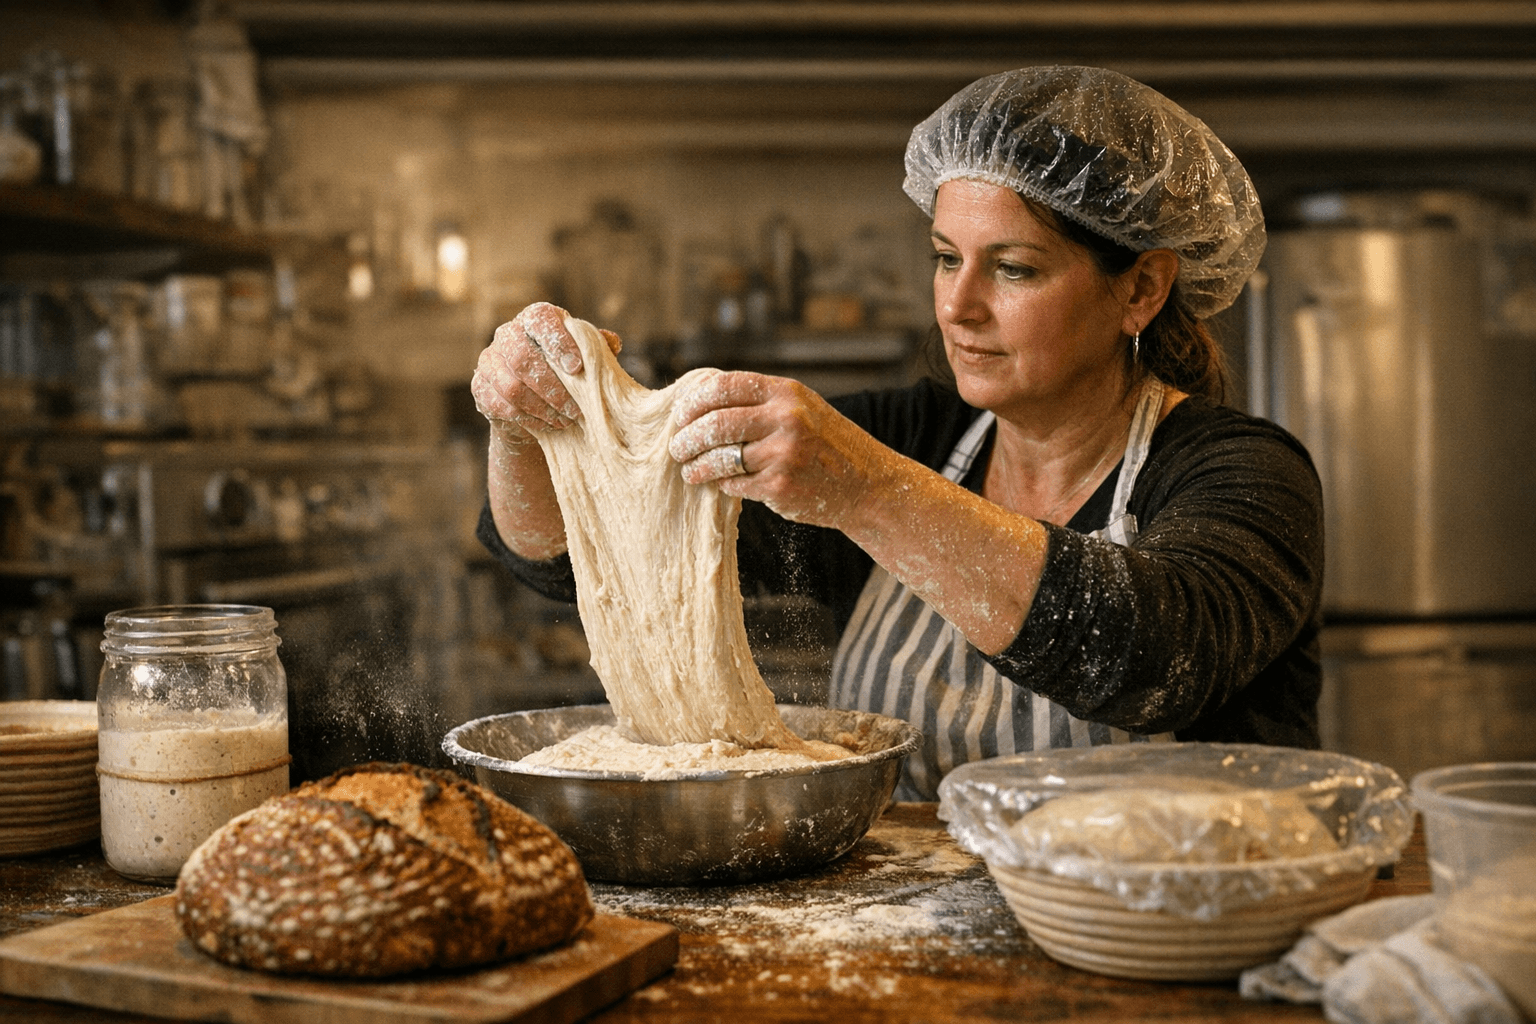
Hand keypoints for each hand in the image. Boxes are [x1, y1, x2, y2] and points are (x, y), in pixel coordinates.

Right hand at [471, 302, 622, 440]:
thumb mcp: (584, 357)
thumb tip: (612, 343)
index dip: (558, 342)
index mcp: (534, 319)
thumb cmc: (566, 372)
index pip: (541, 320)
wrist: (535, 401)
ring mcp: (489, 360)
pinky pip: (501, 406)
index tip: (577, 368)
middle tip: (576, 409)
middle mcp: (508, 334)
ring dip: (542, 408)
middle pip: (522, 357)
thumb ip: (597, 348)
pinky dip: (528, 419)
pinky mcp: (480, 386)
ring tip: (566, 420)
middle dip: (553, 388)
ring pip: (512, 386)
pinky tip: (549, 426)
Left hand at [667, 370, 884, 527]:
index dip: (692, 401)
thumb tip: (699, 401)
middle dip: (686, 438)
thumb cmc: (826, 444)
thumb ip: (760, 401)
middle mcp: (785, 418)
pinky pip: (733, 484)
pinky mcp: (780, 486)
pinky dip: (722, 485)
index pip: (722, 386)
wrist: (868, 484)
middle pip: (714, 423)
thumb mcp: (801, 407)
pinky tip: (721, 484)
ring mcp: (783, 454)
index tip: (680, 415)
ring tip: (690, 471)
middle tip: (677, 448)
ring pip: (719, 457)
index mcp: (785, 392)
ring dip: (696, 467)